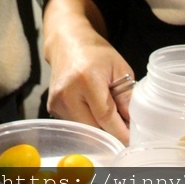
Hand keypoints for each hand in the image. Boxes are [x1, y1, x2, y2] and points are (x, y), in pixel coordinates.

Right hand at [43, 0, 132, 142]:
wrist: (67, 43)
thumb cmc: (96, 53)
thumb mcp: (120, 69)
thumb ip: (127, 97)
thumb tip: (132, 124)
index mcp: (86, 79)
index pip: (105, 117)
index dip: (121, 132)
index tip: (133, 140)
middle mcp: (67, 92)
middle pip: (93, 128)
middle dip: (111, 132)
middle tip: (124, 127)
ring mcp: (56, 101)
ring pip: (84, 130)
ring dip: (99, 129)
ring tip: (107, 113)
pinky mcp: (52, 107)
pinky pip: (75, 124)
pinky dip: (87, 123)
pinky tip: (92, 109)